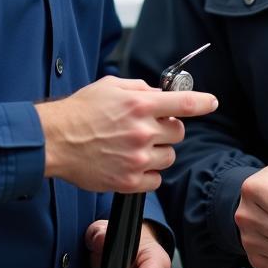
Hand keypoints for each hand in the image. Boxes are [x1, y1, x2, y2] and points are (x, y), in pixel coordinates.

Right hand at [35, 76, 216, 192]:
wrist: (55, 140)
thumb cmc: (80, 111)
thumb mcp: (111, 86)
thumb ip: (140, 89)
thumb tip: (160, 94)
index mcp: (140, 105)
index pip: (184, 103)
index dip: (203, 102)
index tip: (212, 102)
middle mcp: (142, 131)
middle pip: (178, 132)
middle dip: (168, 128)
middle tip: (149, 127)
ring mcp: (137, 158)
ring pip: (170, 156)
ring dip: (159, 151)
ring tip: (136, 146)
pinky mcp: (129, 181)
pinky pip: (156, 179)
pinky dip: (149, 172)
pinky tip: (132, 163)